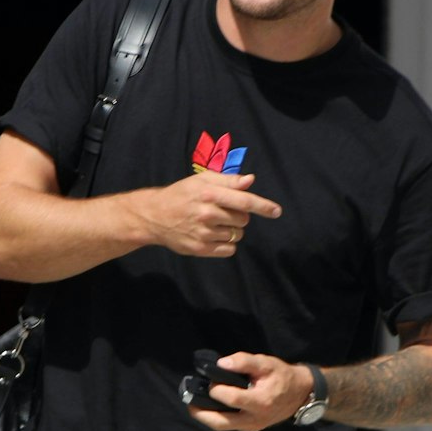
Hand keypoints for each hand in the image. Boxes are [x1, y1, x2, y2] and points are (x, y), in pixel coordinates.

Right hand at [137, 170, 280, 257]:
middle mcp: (207, 214)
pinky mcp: (200, 249)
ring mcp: (203, 233)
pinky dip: (227, 244)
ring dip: (232, 230)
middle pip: (243, 220)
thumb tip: (250, 180)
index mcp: (209, 194)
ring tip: (214, 223)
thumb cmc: (181, 194)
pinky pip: (229, 250)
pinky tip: (213, 235)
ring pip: (237, 235)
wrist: (154, 215)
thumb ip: (228, 180)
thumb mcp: (202, 180)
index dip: (263, 206)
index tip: (276, 211)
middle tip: (223, 211)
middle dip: (239, 216)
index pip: (244, 201)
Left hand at [185, 353, 311, 430]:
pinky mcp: (251, 428)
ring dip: (206, 417)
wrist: (300, 394)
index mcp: (260, 402)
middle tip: (189, 401)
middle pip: (221, 423)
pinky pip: (230, 425)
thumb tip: (221, 364)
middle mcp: (255, 418)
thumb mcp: (266, 363)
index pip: (232, 399)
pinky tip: (210, 406)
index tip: (211, 381)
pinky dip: (217, 417)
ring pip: (223, 427)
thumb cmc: (282, 376)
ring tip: (194, 404)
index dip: (217, 390)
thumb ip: (243, 361)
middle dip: (201, 413)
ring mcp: (252, 426)